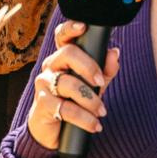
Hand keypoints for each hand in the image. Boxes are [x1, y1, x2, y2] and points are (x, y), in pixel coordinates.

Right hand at [26, 19, 121, 149]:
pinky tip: (94, 125)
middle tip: (101, 82)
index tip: (83, 27)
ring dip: (90, 100)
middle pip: (67, 54)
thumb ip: (106, 70)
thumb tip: (114, 52)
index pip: (63, 36)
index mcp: (63, 57)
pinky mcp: (42, 104)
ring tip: (101, 111)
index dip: (71, 28)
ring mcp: (44, 84)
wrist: (54, 130)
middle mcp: (51, 66)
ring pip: (68, 84)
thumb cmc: (75, 100)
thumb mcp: (95, 85)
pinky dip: (84, 118)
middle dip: (89, 67)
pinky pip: (65, 108)